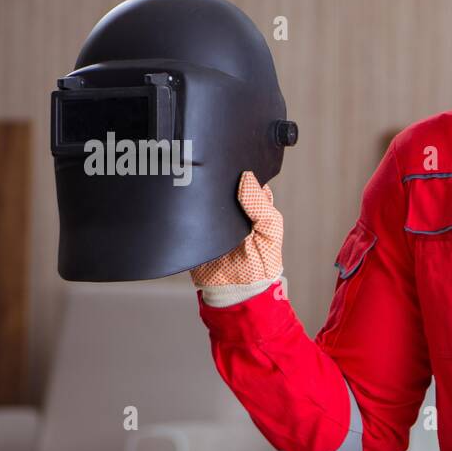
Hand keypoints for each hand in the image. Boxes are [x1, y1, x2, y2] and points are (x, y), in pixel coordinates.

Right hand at [190, 171, 283, 288]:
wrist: (234, 292)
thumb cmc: (260, 263)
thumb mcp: (270, 232)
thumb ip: (262, 207)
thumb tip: (246, 177)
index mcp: (253, 204)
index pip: (245, 178)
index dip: (239, 168)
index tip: (228, 158)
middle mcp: (232, 207)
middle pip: (222, 183)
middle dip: (215, 175)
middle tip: (206, 164)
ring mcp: (212, 216)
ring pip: (203, 193)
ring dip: (198, 187)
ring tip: (192, 174)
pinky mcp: (194, 227)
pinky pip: (186, 210)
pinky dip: (184, 203)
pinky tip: (182, 194)